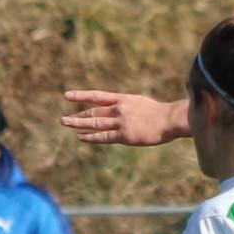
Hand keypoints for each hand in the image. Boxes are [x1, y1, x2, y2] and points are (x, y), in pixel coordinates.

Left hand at [60, 91, 188, 145]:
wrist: (170, 119)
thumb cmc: (160, 113)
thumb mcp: (141, 103)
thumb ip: (128, 106)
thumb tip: (120, 109)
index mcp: (122, 99)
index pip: (97, 96)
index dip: (81, 96)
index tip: (67, 95)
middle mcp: (118, 109)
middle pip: (93, 112)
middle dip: (78, 115)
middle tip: (64, 119)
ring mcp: (120, 122)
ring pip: (95, 123)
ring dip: (78, 123)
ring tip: (65, 123)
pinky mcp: (125, 136)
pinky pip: (104, 137)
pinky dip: (91, 137)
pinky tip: (81, 137)